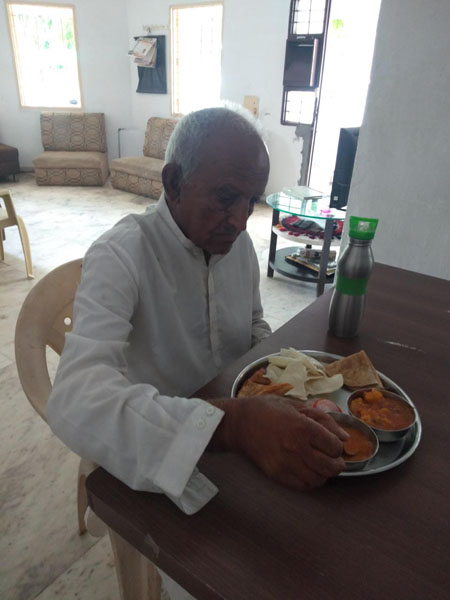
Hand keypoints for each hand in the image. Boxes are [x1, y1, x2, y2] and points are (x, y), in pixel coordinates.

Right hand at [209, 396, 346, 489]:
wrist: (240, 423)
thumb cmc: (267, 409)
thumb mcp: (296, 406)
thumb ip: (323, 420)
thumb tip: (344, 437)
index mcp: (303, 427)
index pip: (335, 446)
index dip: (338, 446)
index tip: (334, 443)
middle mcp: (296, 448)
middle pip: (330, 467)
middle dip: (337, 464)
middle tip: (334, 459)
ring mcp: (286, 464)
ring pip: (318, 479)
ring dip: (324, 474)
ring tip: (321, 465)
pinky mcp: (277, 474)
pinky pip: (302, 486)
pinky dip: (310, 481)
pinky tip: (308, 470)